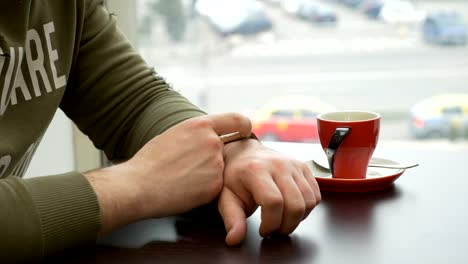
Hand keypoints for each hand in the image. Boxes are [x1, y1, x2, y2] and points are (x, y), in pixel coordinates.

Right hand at [87, 113, 251, 233]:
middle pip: (228, 148)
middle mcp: (212, 142)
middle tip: (193, 166)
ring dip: (209, 174)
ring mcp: (216, 165)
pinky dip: (206, 189)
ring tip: (184, 178)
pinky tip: (186, 190)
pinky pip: (217, 186)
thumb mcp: (174, 134)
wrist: (138, 186)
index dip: (244, 126)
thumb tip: (210, 134)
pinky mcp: (215, 187)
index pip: (238, 120)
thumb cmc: (150, 161)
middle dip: (216, 157)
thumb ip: (197, 132)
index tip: (245, 132)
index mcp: (201, 125)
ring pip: (222, 169)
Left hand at [217, 139, 320, 245]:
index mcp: (256, 170)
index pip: (273, 203)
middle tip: (274, 229)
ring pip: (309, 202)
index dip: (271, 224)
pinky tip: (291, 209)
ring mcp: (294, 165)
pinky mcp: (305, 168)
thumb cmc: (235, 177)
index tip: (262, 230)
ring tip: (282, 220)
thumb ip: (232, 219)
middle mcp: (279, 165)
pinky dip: (307, 209)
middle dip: (286, 226)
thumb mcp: (226, 197)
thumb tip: (234, 240)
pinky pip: (316, 196)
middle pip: (295, 205)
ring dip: (298, 219)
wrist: (245, 154)